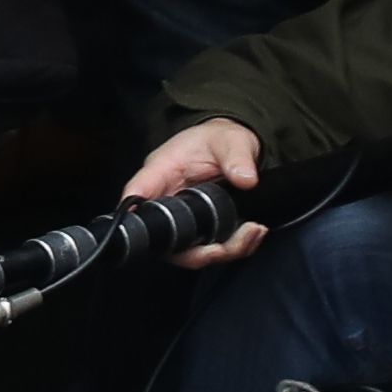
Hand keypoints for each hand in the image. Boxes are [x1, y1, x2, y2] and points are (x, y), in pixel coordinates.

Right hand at [122, 117, 268, 266]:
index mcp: (161, 170)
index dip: (138, 217)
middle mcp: (166, 198)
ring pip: (189, 251)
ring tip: (253, 232)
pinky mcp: (200, 228)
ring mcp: (183, 217)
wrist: (233, 147)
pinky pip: (208, 249)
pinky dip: (233, 248)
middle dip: (200, 251)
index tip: (152, 232)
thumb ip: (237, 157)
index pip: (138, 193)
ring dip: (223, 251)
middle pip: (164, 238)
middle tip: (232, 243)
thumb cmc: (221, 140)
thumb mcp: (231, 140)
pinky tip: (253, 235)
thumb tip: (245, 178)